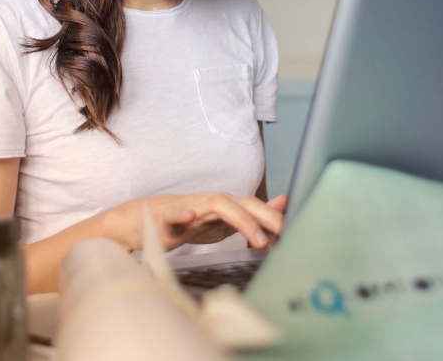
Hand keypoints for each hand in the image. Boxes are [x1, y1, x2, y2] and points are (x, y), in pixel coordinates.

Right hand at [108, 193, 287, 251]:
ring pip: (218, 206)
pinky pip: (175, 213)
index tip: (295, 234)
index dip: (275, 218)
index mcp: (227, 206)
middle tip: (285, 234)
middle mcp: (212, 202)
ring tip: (258, 240)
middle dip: (266, 217)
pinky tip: (190, 218)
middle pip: (243, 203)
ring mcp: (191, 207)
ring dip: (241, 220)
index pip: (256, 208)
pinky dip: (182, 214)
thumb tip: (284, 204)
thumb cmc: (190, 221)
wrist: (148, 220)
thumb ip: (253, 215)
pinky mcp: (168, 216)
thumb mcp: (225, 221)